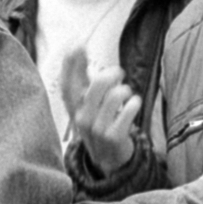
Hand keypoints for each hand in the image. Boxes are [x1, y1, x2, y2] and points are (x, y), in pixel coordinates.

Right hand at [64, 54, 139, 173]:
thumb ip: (82, 78)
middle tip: (119, 73)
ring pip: (115, 96)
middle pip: (96, 86)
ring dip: (125, 90)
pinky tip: (133, 105)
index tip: (78, 44)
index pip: (67, 83)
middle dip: (111, 74)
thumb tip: (78, 47)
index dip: (71, 64)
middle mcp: (82, 118)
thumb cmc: (98, 123)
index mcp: (74, 108)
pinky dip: (134, 104)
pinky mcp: (114, 137)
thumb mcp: (86, 104)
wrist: (108, 159)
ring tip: (127, 93)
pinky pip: (128, 112)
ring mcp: (97, 129)